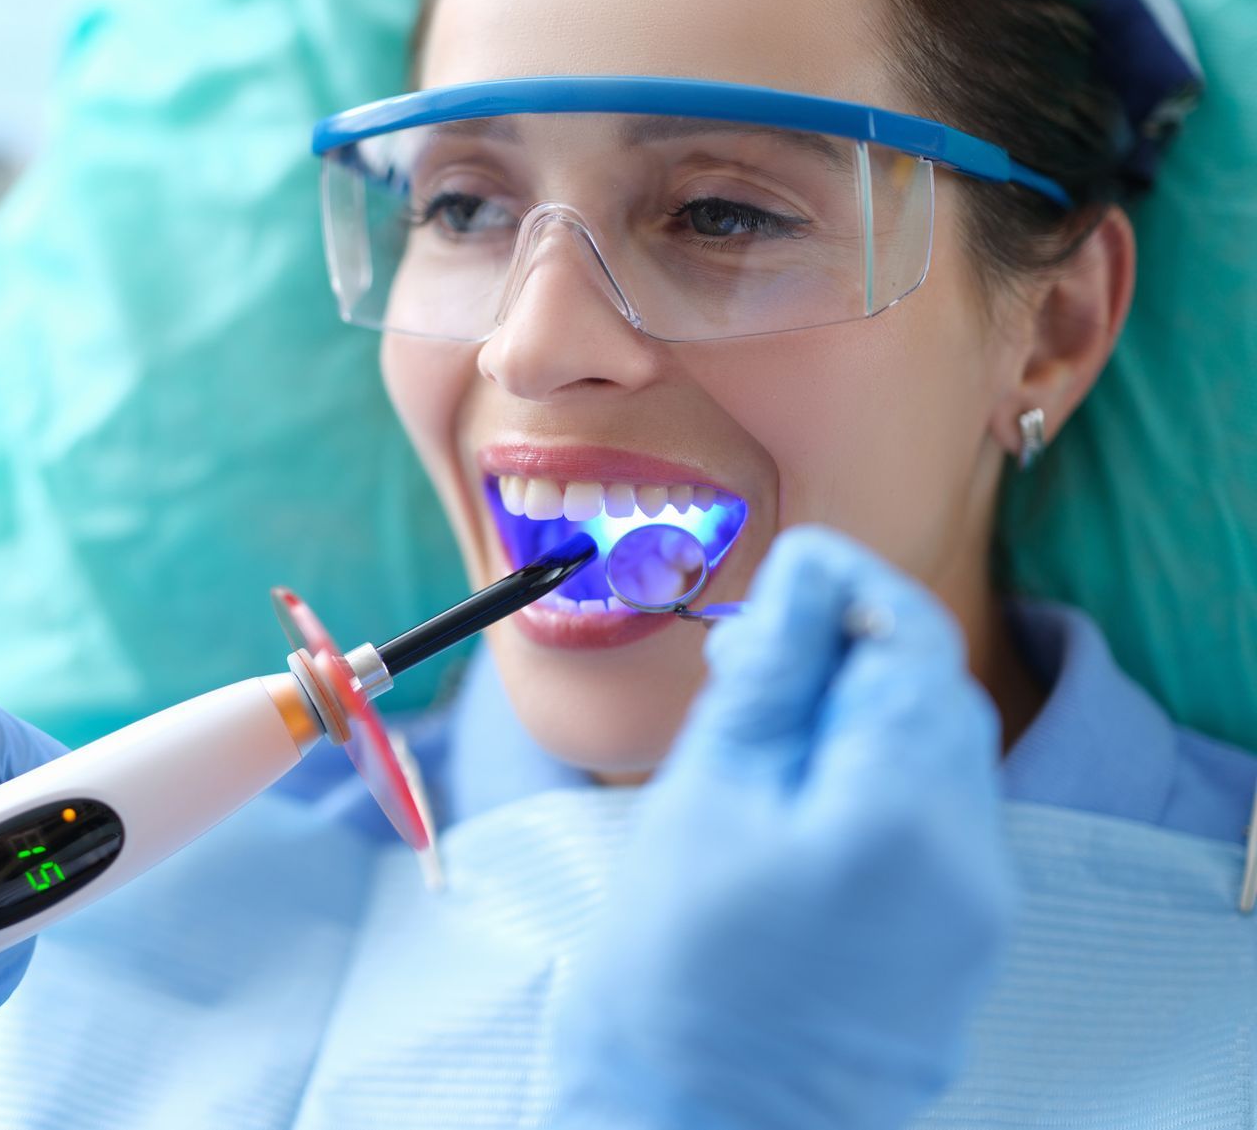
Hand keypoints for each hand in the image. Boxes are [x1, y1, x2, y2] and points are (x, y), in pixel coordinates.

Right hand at [554, 526, 1017, 1129]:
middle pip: (937, 700)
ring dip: (866, 722)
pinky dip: (880, 791)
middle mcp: (971, 864)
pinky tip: (802, 808)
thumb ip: (771, 675)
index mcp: (903, 813)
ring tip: (767, 736)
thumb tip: (810, 573)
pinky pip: (938, 832)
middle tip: (754, 658)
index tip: (787, 571)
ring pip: (941, 764)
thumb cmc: (670, 966)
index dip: (849, 587)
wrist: (687, 1121)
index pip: (911, 642)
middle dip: (854, 654)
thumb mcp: (704, 793)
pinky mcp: (962, 954)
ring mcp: (977, 918)